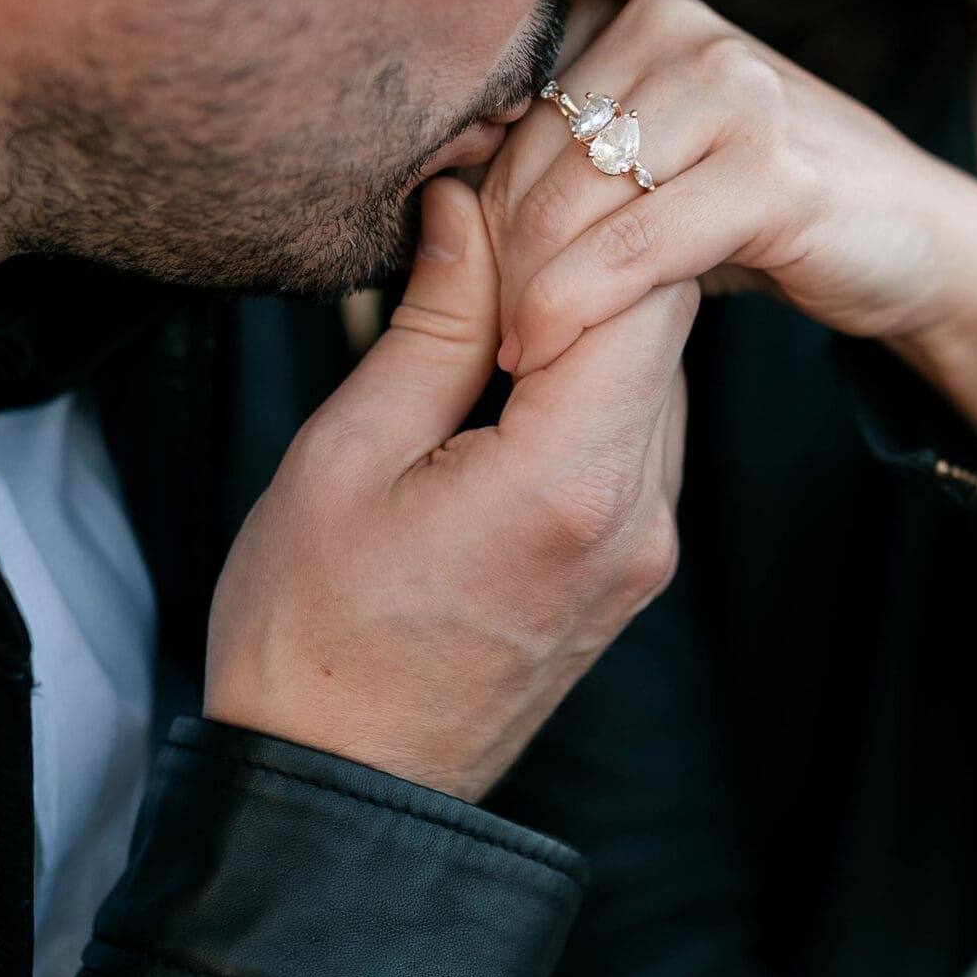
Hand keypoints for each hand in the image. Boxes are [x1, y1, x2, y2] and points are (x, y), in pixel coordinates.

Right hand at [204, 177, 695, 801]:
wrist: (343, 792)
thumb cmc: (313, 632)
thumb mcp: (349, 453)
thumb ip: (434, 321)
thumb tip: (469, 200)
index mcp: (568, 478)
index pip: (640, 285)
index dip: (578, 212)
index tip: (498, 184)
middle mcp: (637, 514)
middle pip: (663, 326)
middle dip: (589, 253)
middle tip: (486, 218)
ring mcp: (645, 549)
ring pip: (657, 377)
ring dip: (590, 317)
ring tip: (488, 290)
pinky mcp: (631, 570)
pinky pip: (639, 438)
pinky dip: (592, 384)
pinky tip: (508, 373)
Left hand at [480, 0, 976, 427]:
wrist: (917, 241)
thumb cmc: (769, 210)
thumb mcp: (657, 165)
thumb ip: (568, 160)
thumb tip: (440, 205)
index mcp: (642, 14)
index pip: (505, 108)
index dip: (472, 204)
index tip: (460, 282)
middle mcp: (684, 32)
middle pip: (528, 158)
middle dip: (493, 259)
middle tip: (485, 332)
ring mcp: (734, 93)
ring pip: (569, 204)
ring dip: (527, 294)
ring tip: (516, 350)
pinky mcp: (771, 173)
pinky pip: (633, 249)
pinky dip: (580, 309)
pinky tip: (551, 350)